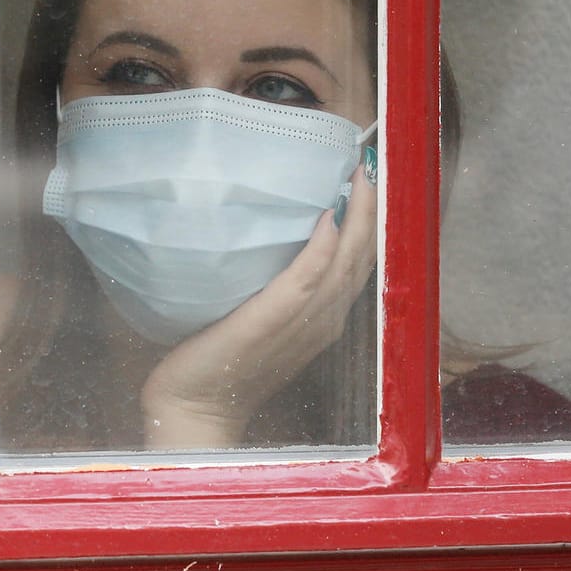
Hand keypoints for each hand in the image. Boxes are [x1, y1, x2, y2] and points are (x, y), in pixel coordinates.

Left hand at [141, 174, 377, 448]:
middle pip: (362, 257)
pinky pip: (303, 284)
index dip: (371, 218)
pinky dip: (321, 253)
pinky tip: (328, 221)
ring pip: (344, 265)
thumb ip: (278, 282)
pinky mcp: (268, 324)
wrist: (194, 409)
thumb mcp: (260, 314)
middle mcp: (323, 319)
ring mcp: (301, 325)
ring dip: (358, 219)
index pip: (358, 261)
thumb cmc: (222, 361)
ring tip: (364, 175)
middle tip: (376, 161)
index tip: (374, 173)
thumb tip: (284, 233)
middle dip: (374, 208)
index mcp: (322, 316)